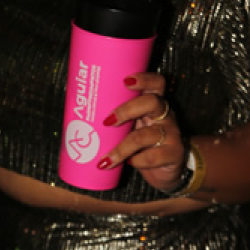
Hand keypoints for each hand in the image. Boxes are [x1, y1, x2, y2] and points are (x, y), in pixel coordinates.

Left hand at [98, 73, 185, 190]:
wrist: (165, 171)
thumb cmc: (142, 144)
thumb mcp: (130, 128)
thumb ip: (115, 120)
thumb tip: (76, 117)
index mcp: (153, 104)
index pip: (156, 83)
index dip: (144, 78)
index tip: (125, 81)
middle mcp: (165, 115)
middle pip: (152, 102)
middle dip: (127, 110)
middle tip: (107, 121)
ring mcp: (171, 134)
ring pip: (146, 135)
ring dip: (122, 148)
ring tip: (106, 158)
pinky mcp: (174, 154)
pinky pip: (153, 156)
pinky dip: (137, 162)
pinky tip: (129, 164)